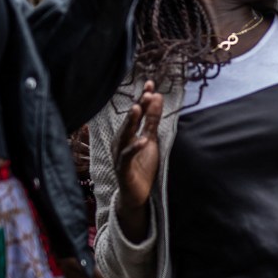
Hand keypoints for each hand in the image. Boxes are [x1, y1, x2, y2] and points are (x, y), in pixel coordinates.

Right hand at [113, 81, 161, 212]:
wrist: (136, 194)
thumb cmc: (142, 165)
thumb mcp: (151, 139)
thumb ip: (152, 120)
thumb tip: (157, 96)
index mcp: (129, 133)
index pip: (137, 113)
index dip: (143, 98)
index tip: (151, 83)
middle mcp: (121, 141)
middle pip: (130, 121)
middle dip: (138, 106)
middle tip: (147, 92)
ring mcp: (120, 154)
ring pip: (124, 136)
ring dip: (131, 122)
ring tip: (138, 108)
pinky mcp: (123, 168)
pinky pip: (126, 156)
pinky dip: (134, 148)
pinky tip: (142, 140)